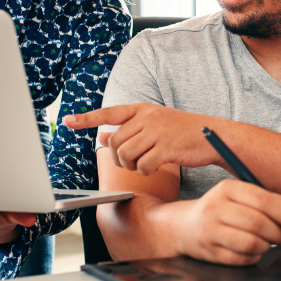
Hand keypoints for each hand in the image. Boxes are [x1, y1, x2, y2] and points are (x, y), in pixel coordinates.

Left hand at [63, 103, 222, 174]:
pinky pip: (143, 166)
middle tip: (134, 162)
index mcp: (143, 108)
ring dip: (132, 166)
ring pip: (126, 155)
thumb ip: (129, 129)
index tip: (67, 121)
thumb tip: (102, 135)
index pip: (109, 113)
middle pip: (115, 142)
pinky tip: (156, 168)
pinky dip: (146, 171)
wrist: (214, 135)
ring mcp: (157, 131)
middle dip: (119, 157)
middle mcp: (147, 117)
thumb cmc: (182, 132)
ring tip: (145, 164)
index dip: (87, 119)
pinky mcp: (166, 147)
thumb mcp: (155, 124)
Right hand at [173, 179, 280, 265]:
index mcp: (227, 188)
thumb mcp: (241, 197)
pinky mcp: (209, 252)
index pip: (263, 200)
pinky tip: (253, 250)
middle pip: (259, 223)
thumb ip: (271, 201)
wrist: (183, 226)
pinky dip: (254, 257)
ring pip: (252, 243)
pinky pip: (242, 259)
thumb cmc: (219, 210)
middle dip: (280, 233)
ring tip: (268, 242)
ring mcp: (210, 231)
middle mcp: (216, 207)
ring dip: (267, 246)